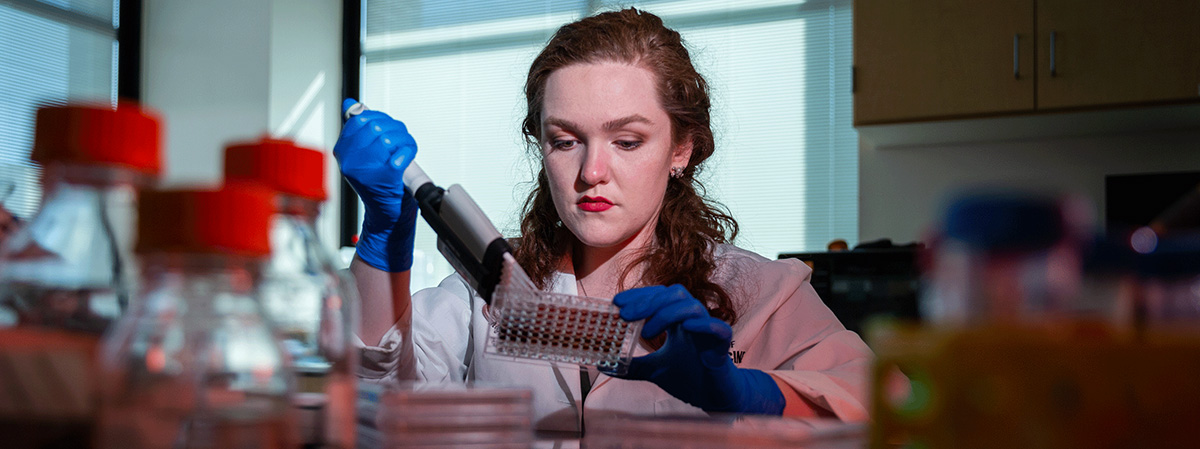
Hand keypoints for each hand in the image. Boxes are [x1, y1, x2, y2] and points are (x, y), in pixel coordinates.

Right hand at [334, 98, 418, 271]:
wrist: (385, 215)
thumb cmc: (376, 185)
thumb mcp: (361, 156)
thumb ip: (357, 129)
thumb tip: (351, 103)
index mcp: (342, 151)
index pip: (360, 118)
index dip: (379, 118)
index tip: (387, 128)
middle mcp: (350, 159)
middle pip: (376, 125)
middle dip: (395, 128)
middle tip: (401, 139)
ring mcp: (366, 168)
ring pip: (389, 137)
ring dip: (404, 140)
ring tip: (404, 150)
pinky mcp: (384, 176)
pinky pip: (401, 151)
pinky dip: (409, 151)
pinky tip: (407, 158)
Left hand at [613, 285, 784, 414]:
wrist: (714, 397)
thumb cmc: (688, 377)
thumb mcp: (653, 369)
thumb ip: (631, 365)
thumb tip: (603, 364)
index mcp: (677, 320)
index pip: (659, 296)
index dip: (639, 295)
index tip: (616, 302)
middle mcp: (692, 319)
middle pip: (674, 295)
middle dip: (647, 302)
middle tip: (625, 315)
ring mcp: (708, 330)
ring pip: (692, 306)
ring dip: (667, 314)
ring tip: (647, 332)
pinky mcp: (723, 346)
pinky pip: (718, 328)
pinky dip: (703, 324)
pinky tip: (686, 327)